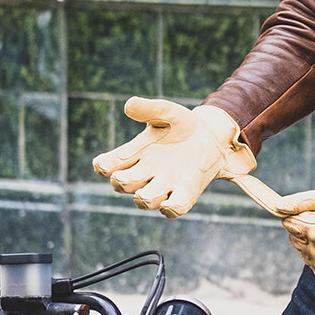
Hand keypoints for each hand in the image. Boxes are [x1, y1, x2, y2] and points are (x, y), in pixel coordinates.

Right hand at [93, 99, 255, 217]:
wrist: (211, 135)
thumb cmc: (181, 125)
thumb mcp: (166, 113)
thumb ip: (149, 109)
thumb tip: (129, 104)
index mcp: (135, 154)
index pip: (109, 165)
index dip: (103, 166)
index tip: (104, 163)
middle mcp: (146, 173)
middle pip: (124, 185)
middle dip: (122, 182)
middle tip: (121, 176)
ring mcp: (165, 185)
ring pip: (146, 200)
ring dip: (144, 197)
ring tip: (144, 192)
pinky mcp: (185, 193)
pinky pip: (174, 209)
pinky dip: (171, 208)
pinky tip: (171, 203)